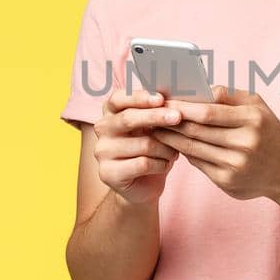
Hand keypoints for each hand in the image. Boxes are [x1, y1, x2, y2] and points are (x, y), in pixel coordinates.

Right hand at [92, 87, 183, 204]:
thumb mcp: (155, 126)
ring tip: (175, 152)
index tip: (161, 98)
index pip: (119, 98)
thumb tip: (175, 94)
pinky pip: (142, 164)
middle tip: (178, 117)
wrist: (143, 185)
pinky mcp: (107, 173)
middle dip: (156, 117)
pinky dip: (161, 164)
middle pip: (128, 119)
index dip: (139, 97)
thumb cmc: (152, 149)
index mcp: (110, 111)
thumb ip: (157, 110)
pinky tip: (166, 165)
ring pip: (142, 144)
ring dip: (166, 148)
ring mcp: (102, 151)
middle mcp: (102, 128)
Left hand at [150, 84, 279, 201]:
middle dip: (171, 121)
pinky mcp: (228, 182)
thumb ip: (229, 95)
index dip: (183, 106)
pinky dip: (183, 152)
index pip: (208, 112)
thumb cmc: (268, 132)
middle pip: (197, 130)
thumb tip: (197, 88)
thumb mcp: (258, 107)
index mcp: (252, 120)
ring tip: (156, 128)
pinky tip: (173, 144)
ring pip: (193, 148)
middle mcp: (245, 144)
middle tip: (152, 113)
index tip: (165, 100)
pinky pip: (198, 163)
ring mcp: (236, 166)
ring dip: (170, 138)